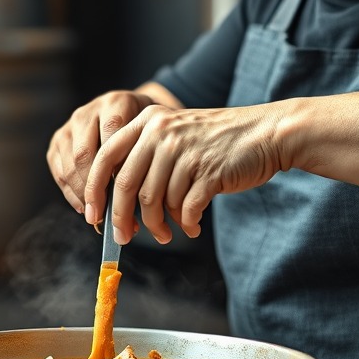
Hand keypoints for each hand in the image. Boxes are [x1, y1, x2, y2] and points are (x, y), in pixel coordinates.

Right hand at [47, 90, 157, 216]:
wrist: (132, 114)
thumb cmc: (147, 131)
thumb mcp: (154, 137)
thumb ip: (146, 158)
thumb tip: (134, 202)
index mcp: (116, 103)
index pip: (111, 139)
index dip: (115, 172)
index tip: (124, 200)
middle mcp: (88, 111)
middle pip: (84, 154)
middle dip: (94, 189)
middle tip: (107, 216)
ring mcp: (70, 125)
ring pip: (70, 164)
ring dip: (82, 194)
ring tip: (97, 216)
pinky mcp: (57, 140)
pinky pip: (59, 171)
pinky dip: (71, 194)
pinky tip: (86, 208)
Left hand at [85, 104, 287, 245]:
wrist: (264, 134)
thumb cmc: (216, 142)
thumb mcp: (174, 134)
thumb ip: (144, 157)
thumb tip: (114, 203)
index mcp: (148, 121)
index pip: (106, 158)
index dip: (94, 191)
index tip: (94, 216)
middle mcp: (162, 132)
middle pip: (125, 185)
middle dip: (121, 218)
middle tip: (124, 237)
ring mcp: (185, 151)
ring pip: (154, 201)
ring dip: (157, 226)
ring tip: (167, 234)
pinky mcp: (208, 171)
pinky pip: (185, 208)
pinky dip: (186, 223)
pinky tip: (191, 226)